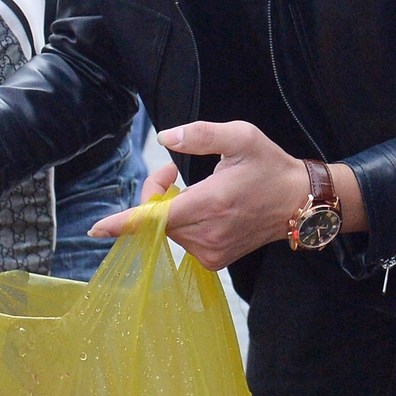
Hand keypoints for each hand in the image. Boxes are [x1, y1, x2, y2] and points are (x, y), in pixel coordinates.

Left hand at [92, 121, 354, 269]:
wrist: (299, 203)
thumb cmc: (270, 166)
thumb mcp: (242, 136)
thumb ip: (201, 134)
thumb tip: (165, 138)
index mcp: (211, 203)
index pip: (157, 217)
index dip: (124, 222)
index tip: (96, 229)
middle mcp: (208, 232)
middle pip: (157, 218)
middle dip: (157, 192)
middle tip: (177, 169)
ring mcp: (211, 251)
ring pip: (167, 229)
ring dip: (170, 208)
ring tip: (197, 188)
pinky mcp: (214, 261)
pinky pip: (181, 240)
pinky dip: (183, 223)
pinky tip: (205, 210)